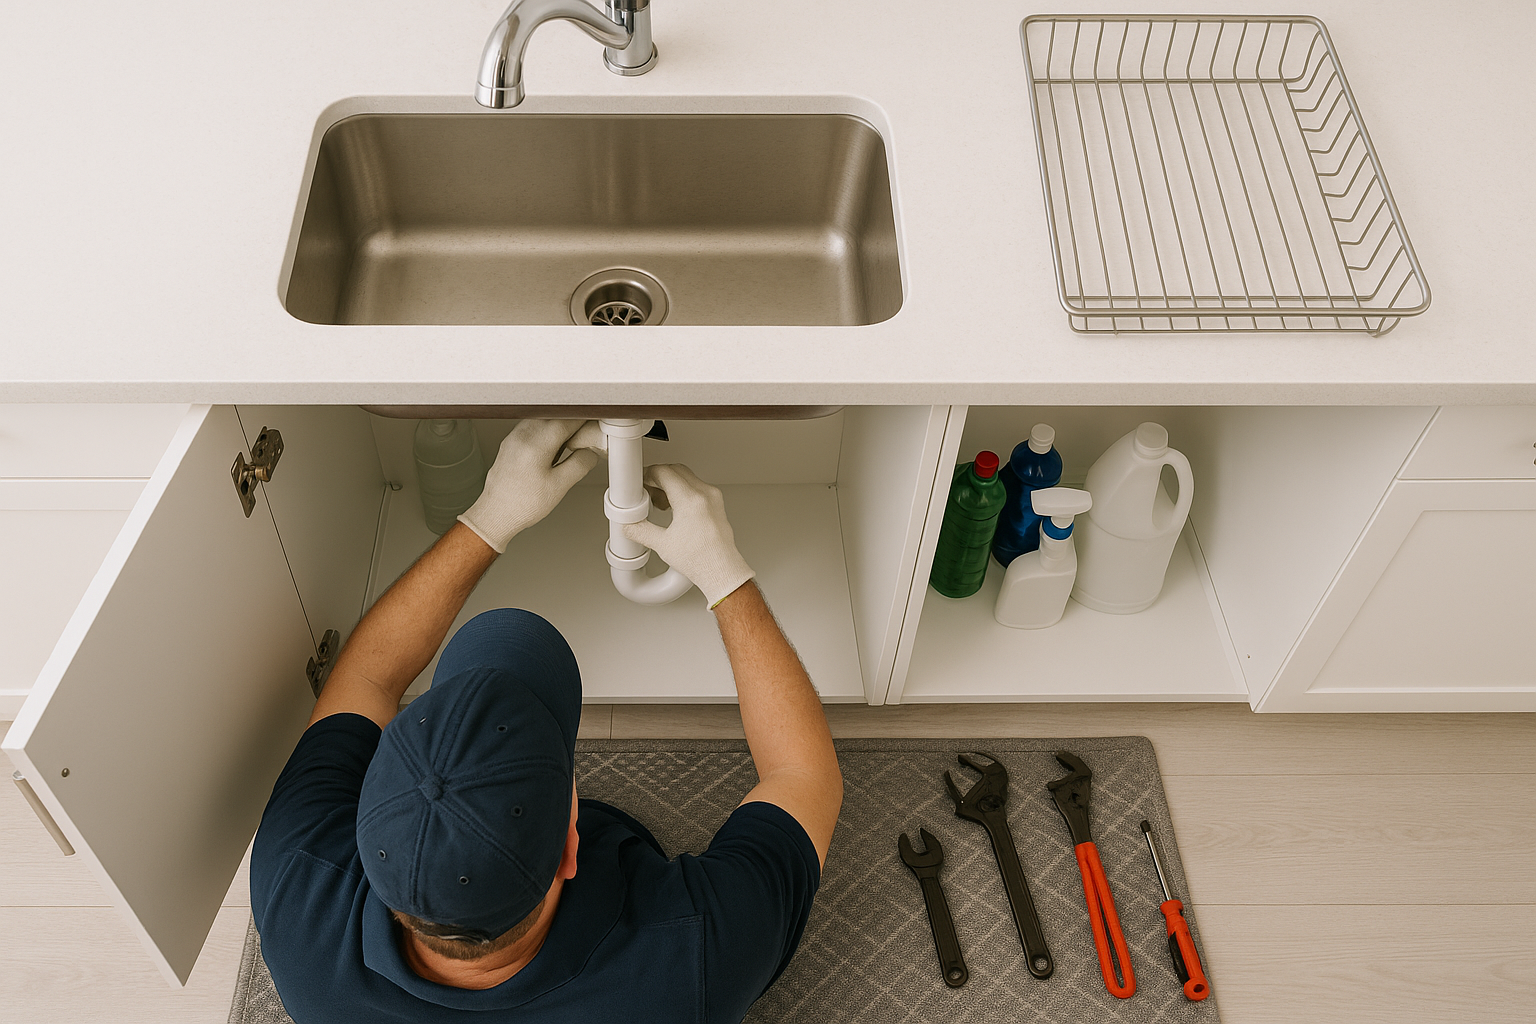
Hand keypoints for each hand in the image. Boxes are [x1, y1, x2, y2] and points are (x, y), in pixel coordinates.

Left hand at [458, 419, 600, 552]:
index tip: (594, 426)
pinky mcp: (510, 443)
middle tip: (584, 437)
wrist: (496, 514)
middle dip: (572, 423)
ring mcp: (514, 438)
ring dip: (558, 427)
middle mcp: (522, 436)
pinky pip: (532, 427)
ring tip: (567, 446)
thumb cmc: (522, 505)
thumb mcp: (560, 486)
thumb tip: (590, 452)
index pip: (567, 420)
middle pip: (554, 416)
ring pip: (543, 420)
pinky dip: (545, 432)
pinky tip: (550, 449)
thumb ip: (580, 464)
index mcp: (536, 444)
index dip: (585, 421)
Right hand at [621, 464, 754, 607]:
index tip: (640, 482)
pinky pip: (698, 488)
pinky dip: (683, 491)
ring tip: (659, 502)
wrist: (722, 572)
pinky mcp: (717, 506)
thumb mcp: (662, 544)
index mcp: (690, 500)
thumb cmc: (701, 561)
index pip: (664, 472)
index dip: (648, 475)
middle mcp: (705, 495)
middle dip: (659, 477)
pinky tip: (674, 508)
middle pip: (676, 470)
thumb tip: (630, 526)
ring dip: (671, 484)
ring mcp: (714, 499)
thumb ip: (640, 531)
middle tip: (647, 490)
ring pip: (688, 477)